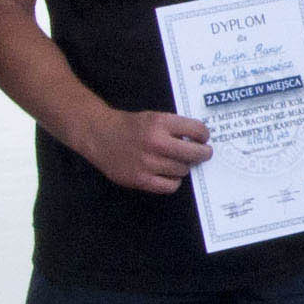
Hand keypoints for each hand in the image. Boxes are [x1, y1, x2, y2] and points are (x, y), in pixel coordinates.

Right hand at [75, 108, 213, 194]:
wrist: (99, 136)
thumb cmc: (130, 126)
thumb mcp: (154, 117)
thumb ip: (175, 127)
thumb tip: (199, 141)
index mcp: (160, 123)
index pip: (196, 130)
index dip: (204, 135)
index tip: (203, 139)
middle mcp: (155, 142)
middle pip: (194, 154)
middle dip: (203, 153)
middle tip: (204, 153)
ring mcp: (148, 163)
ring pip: (183, 170)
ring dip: (183, 166)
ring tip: (176, 161)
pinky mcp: (140, 180)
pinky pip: (170, 186)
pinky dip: (173, 181)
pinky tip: (168, 174)